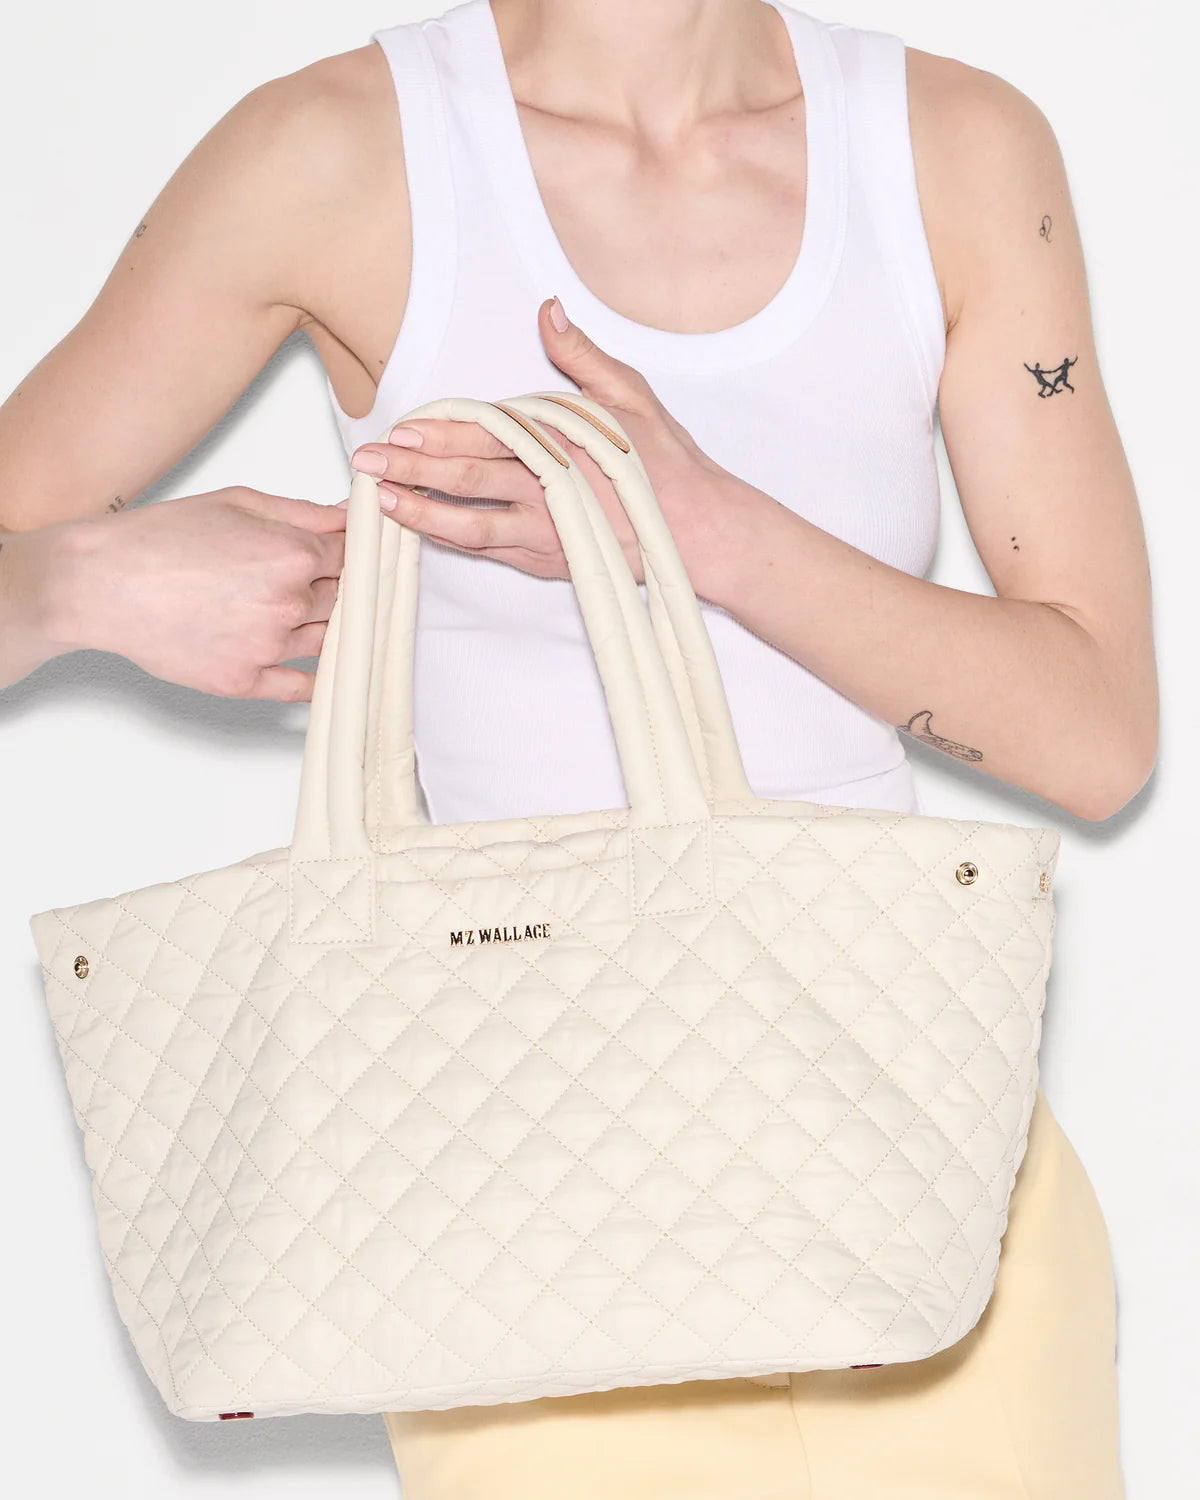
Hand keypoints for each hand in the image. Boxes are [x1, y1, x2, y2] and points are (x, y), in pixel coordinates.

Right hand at [51, 487, 346, 700]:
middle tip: (340, 586)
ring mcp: (268, 647)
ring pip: (327, 641)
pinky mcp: (244, 680)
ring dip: (333, 630)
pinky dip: (315, 681)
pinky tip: (323, 672)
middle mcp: (288, 604)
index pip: (354, 558)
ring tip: (327, 621)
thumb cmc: (159, 538)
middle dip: (344, 590)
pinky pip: (298, 688)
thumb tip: (348, 517)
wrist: (100, 583)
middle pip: (345, 600)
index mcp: (293, 555)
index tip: (363, 558)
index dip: (359, 556)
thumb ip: (302, 512)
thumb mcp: (237, 502)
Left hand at [344, 297, 749, 598]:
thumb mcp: (633, 398)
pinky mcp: (548, 561)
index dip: (443, 432)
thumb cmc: (668, 465)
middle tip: (367, 461)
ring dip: (422, 512)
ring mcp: (546, 532)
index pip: (491, 434)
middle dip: (414, 470)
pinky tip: (420, 530)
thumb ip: (584, 358)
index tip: (403, 428)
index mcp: (564, 443)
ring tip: (380, 501)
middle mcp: (549, 490)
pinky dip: (451, 540)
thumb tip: (548, 312)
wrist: (700, 534)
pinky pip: (490, 551)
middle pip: (470, 478)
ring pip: (471, 525)